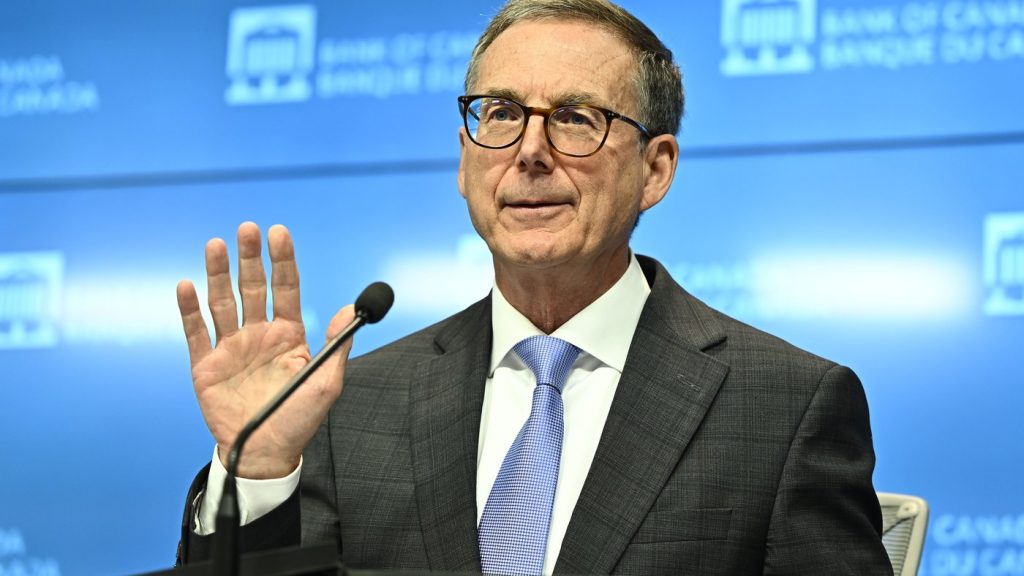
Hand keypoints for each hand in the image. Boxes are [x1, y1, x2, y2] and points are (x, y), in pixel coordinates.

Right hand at [176, 222, 352, 478]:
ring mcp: (231, 348)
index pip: (285, 288)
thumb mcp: (327, 382)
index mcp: (288, 335)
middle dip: (250, 258)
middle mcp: (258, 335)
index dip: (282, 260)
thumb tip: (350, 309)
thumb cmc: (298, 419)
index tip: (279, 233)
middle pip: (253, 287)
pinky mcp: (206, 366)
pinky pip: (196, 332)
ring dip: (217, 273)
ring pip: (222, 302)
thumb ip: (336, 344)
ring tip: (216, 245)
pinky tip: (187, 285)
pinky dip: (190, 309)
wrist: (265, 453)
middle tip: (247, 229)